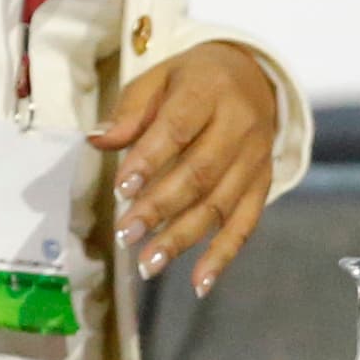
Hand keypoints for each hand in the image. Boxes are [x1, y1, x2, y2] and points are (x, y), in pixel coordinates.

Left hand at [96, 41, 285, 296]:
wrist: (254, 77)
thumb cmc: (193, 79)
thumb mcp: (158, 77)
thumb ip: (130, 110)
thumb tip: (96, 139)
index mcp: (210, 92)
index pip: (178, 129)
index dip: (150, 160)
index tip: (120, 189)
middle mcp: (240, 128)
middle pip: (200, 174)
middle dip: (161, 207)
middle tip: (126, 234)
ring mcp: (256, 161)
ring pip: (220, 206)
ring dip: (184, 238)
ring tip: (149, 263)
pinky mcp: (263, 185)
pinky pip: (246, 224)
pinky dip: (223, 256)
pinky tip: (200, 283)